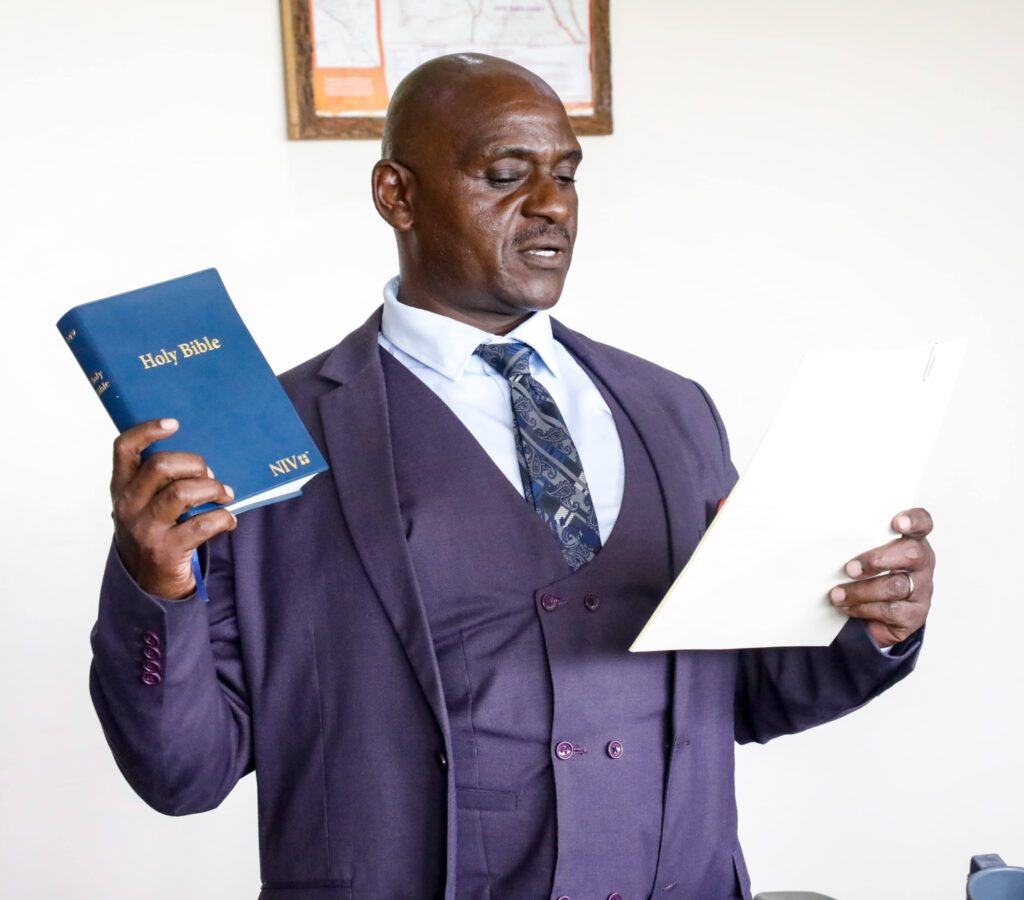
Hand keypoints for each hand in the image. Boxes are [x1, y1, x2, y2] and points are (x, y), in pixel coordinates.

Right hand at [110, 418, 235, 598]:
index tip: (174, 424)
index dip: (147, 430)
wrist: (148, 584)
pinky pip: (202, 524)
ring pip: (182, 492)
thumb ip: (161, 480)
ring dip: (213, 489)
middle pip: (160, 466)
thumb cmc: (154, 532)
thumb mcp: (145, 504)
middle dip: (194, 463)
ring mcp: (145, 529)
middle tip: (210, 474)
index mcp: (121, 487)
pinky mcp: (166, 550)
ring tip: (225, 494)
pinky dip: (223, 518)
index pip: (124, 448)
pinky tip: (229, 519)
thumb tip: (204, 459)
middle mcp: (127, 506)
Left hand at [829, 508, 933, 647]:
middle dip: (877, 560)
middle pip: (912, 554)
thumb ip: (858, 543)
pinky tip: (847, 607)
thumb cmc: (866, 574)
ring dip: (861, 590)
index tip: (897, 522)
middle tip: (849, 568)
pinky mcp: (914, 614)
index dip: (914, 520)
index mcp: (911, 540)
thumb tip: (829, 538)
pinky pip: (890, 611)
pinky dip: (864, 608)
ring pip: (896, 586)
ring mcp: (921, 589)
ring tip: (837, 594)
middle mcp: (921, 563)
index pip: (923, 523)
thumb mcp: (864, 553)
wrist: (873, 614)